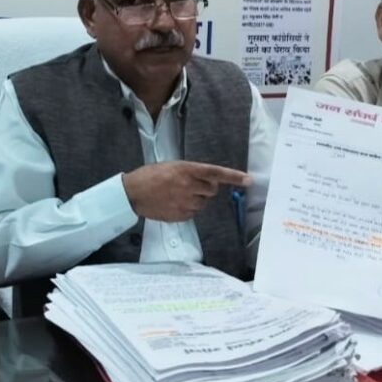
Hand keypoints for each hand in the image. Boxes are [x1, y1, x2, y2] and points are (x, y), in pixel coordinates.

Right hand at [122, 161, 250, 221]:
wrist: (132, 193)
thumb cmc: (150, 176)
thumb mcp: (171, 166)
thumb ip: (190, 172)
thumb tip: (207, 181)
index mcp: (186, 169)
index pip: (215, 173)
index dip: (234, 177)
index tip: (249, 180)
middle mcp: (188, 186)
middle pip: (212, 190)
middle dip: (207, 188)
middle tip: (192, 185)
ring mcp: (185, 202)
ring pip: (203, 203)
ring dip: (197, 199)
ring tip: (179, 195)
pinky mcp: (181, 215)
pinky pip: (193, 213)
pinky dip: (188, 209)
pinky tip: (174, 203)